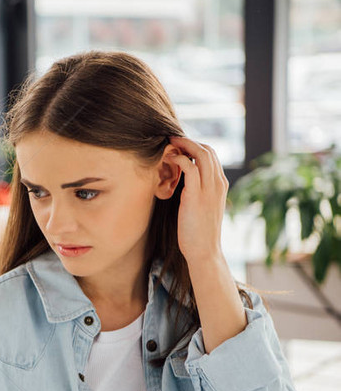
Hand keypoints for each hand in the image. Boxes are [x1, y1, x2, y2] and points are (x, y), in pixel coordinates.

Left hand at [167, 137, 228, 264]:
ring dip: (184, 145)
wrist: (204, 251)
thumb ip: (198, 192)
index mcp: (220, 185)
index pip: (212, 155)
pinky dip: (180, 159)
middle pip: (208, 150)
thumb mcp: (202, 207)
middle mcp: (217, 184)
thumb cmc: (198, 231)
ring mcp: (209, 189)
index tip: (179, 145)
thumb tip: (184, 183)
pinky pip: (190, 168)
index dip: (195, 146)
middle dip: (189, 141)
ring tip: (169, 144)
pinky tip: (169, 159)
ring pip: (201, 155)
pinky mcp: (196, 196)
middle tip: (172, 139)